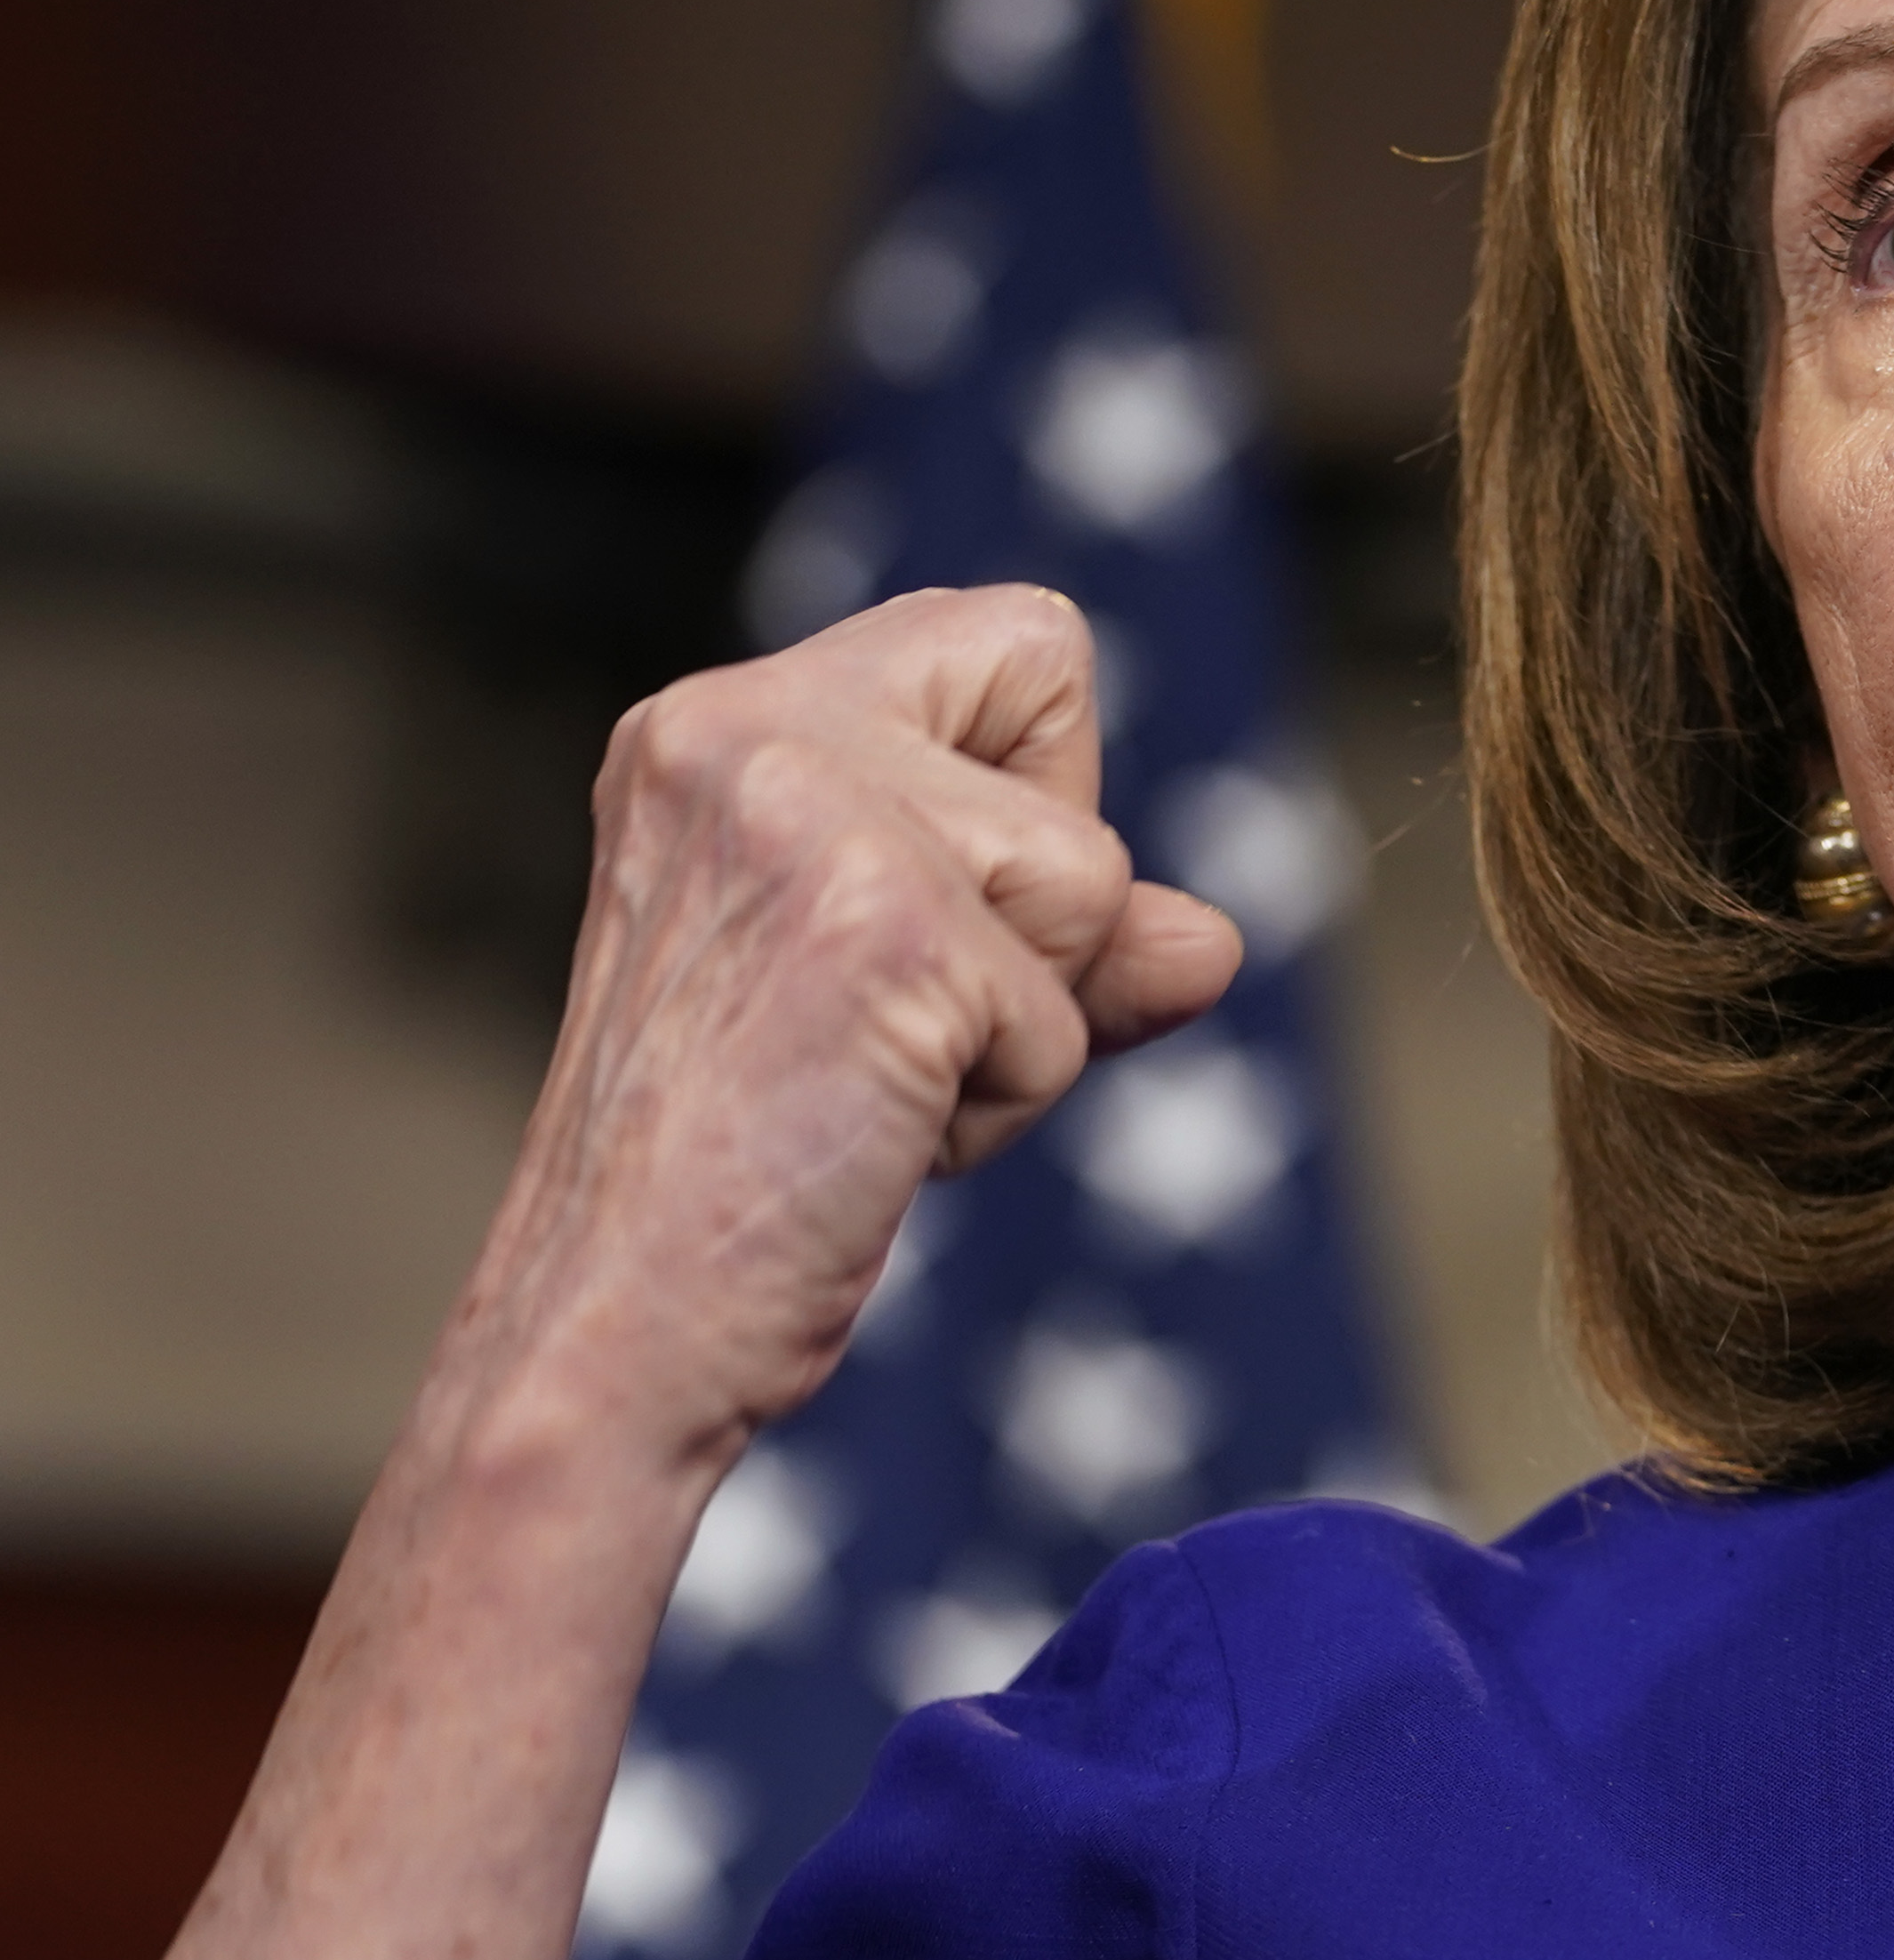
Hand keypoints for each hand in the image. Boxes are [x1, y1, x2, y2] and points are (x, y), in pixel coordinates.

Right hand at [466, 581, 1241, 1469]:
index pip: (1009, 633)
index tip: (928, 911)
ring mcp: (808, 815)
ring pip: (1089, 877)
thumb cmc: (740, 1167)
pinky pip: (1065, 1015)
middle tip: (895, 1005)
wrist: (612, 1327)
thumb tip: (1214, 942)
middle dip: (1046, 875)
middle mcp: (741, 731)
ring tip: (869, 1089)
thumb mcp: (905, 999)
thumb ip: (1063, 936)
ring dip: (1023, 1023)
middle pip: (1058, 674)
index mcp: (716, 725)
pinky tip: (868, 1136)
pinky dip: (1003, 1102)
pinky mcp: (886, 931)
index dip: (1032, 777)